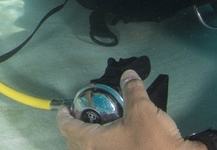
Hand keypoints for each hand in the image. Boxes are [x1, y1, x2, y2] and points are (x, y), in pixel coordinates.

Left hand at [57, 70, 195, 149]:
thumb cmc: (153, 141)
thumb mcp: (143, 110)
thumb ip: (132, 90)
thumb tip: (128, 75)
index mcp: (93, 143)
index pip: (67, 128)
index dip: (63, 116)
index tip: (65, 107)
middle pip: (74, 142)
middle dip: (74, 128)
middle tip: (82, 114)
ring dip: (87, 139)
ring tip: (97, 124)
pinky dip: (101, 146)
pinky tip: (114, 137)